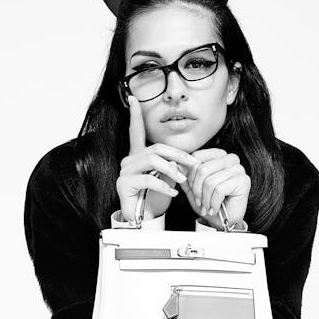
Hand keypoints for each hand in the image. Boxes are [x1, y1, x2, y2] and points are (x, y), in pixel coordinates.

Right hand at [116, 96, 199, 221]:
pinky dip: (164, 185)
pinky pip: (148, 179)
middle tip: (193, 164)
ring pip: (152, 160)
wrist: (143, 219)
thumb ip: (171, 166)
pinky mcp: (124, 183)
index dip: (134, 115)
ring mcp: (125, 171)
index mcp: (138, 155)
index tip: (133, 99)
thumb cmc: (154, 198)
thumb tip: (180, 160)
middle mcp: (129, 160)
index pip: (136, 131)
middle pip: (156, 148)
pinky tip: (173, 193)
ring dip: (172, 169)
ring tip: (183, 179)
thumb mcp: (166, 179)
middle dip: (178, 154)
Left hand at [178, 148, 250, 226]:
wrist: (223, 222)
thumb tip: (174, 162)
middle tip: (199, 202)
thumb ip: (184, 175)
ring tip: (206, 207)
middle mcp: (230, 159)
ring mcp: (239, 169)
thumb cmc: (209, 203)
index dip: (190, 176)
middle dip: (197, 189)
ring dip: (205, 199)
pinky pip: (219, 190)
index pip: (197, 157)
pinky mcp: (243, 181)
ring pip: (211, 181)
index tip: (192, 190)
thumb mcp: (192, 188)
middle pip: (203, 169)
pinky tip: (214, 208)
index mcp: (219, 155)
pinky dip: (213, 203)